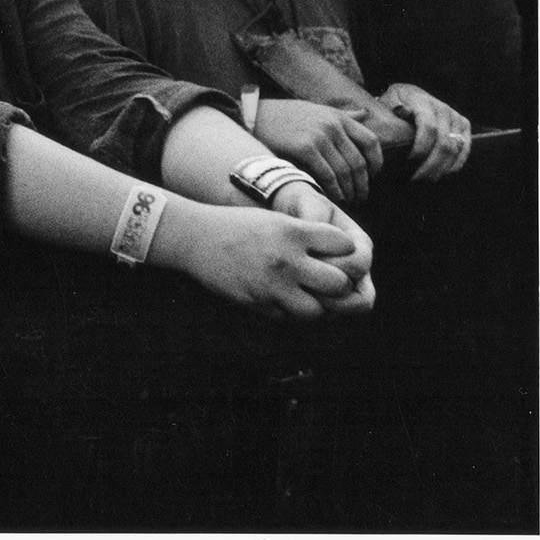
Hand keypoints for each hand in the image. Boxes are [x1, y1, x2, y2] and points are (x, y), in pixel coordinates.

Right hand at [176, 201, 374, 319]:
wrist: (194, 237)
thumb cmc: (237, 225)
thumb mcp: (275, 221)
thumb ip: (307, 236)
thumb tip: (343, 256)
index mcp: (292, 232)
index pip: (345, 246)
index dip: (345, 250)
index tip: (335, 252)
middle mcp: (287, 259)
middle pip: (339, 283)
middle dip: (338, 284)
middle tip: (328, 280)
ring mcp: (272, 284)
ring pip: (317, 310)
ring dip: (316, 304)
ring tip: (306, 293)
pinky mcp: (258, 302)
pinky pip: (290, 317)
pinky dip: (293, 311)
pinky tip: (285, 298)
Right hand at [253, 96, 382, 203]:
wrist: (253, 116)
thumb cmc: (284, 115)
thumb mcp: (316, 109)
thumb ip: (342, 115)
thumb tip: (364, 115)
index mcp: (338, 116)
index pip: (371, 142)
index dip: (376, 162)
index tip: (372, 176)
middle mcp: (332, 125)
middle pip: (359, 161)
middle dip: (362, 183)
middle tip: (360, 196)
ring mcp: (319, 136)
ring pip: (345, 171)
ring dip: (349, 190)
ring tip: (347, 200)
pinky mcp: (304, 148)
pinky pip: (327, 175)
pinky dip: (333, 189)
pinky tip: (333, 197)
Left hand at [381, 82, 472, 180]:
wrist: (410, 93)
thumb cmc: (394, 102)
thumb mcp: (388, 102)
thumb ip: (393, 108)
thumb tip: (400, 110)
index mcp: (423, 101)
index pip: (429, 128)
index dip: (421, 147)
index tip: (409, 161)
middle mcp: (443, 108)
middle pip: (444, 142)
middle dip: (431, 164)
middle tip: (417, 178)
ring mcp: (455, 116)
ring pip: (456, 148)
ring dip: (442, 167)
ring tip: (427, 179)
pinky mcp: (464, 125)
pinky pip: (465, 148)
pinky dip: (455, 164)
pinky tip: (443, 173)